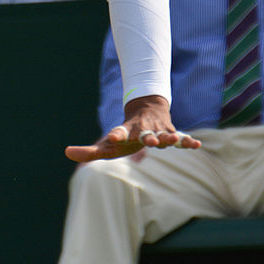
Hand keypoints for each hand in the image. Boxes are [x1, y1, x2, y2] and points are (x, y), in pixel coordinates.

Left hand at [65, 95, 201, 162]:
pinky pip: (181, 137)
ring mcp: (157, 131)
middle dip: (147, 138)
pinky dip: (187, 140)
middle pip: (144, 134)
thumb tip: (67, 152)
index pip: (118, 133)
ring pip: (163, 134)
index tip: (111, 137)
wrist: (145, 111)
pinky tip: (196, 145)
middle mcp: (142, 131)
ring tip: (172, 140)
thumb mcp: (107, 145)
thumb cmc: (124, 134)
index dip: (115, 135)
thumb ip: (88, 151)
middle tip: (149, 142)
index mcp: (125, 132)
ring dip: (168, 137)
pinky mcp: (171, 133)